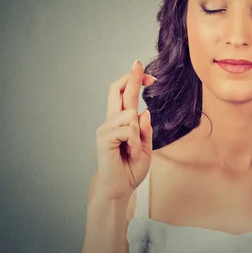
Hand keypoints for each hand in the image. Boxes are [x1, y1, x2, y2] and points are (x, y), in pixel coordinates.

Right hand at [93, 60, 155, 200]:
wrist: (120, 188)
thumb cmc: (130, 168)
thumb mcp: (145, 147)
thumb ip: (145, 130)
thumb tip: (144, 112)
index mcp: (120, 120)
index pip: (124, 94)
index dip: (134, 81)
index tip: (148, 74)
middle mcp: (111, 120)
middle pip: (117, 90)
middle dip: (130, 77)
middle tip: (139, 64)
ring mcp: (105, 128)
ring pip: (131, 115)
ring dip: (139, 135)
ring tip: (134, 151)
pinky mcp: (103, 138)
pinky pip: (128, 131)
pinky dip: (134, 143)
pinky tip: (129, 154)